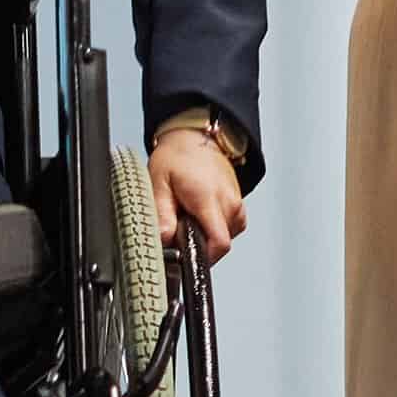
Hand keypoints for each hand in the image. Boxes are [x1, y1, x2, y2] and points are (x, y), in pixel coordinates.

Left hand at [147, 119, 245, 267]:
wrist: (195, 139)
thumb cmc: (176, 158)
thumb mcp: (158, 183)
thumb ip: (161, 215)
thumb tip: (164, 240)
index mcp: (209, 198)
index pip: (220, 243)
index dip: (202, 257)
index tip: (185, 254)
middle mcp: (229, 203)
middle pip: (220, 244)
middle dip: (198, 243)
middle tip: (179, 226)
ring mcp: (237, 205)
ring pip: (224, 238)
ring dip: (205, 235)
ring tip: (188, 215)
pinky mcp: (239, 208)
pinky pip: (228, 230)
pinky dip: (213, 228)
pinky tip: (200, 215)